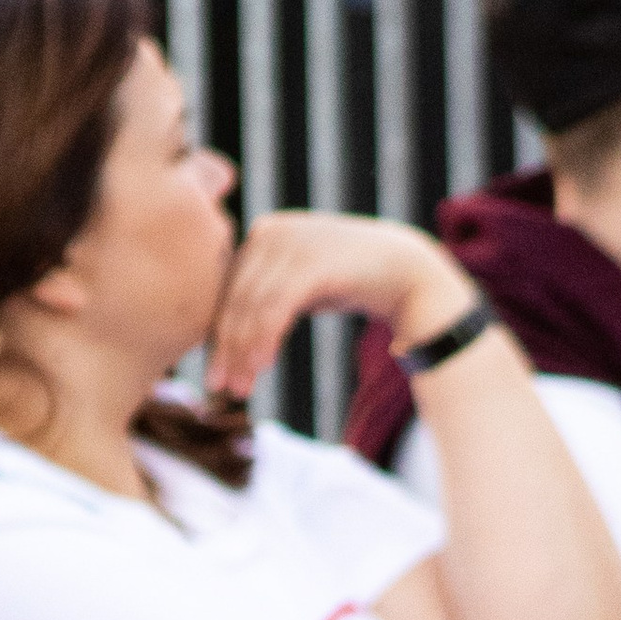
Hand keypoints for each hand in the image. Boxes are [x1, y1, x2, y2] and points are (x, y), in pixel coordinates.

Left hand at [202, 215, 490, 398]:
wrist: (406, 270)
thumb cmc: (351, 280)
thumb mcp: (301, 282)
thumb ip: (268, 292)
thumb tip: (229, 329)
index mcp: (263, 232)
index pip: (227, 287)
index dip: (216, 331)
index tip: (214, 371)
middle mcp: (270, 231)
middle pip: (234, 298)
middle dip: (225, 348)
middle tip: (219, 387)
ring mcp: (290, 244)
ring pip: (251, 307)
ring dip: (242, 352)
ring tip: (240, 388)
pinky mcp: (311, 264)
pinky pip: (275, 308)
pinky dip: (264, 340)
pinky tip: (261, 367)